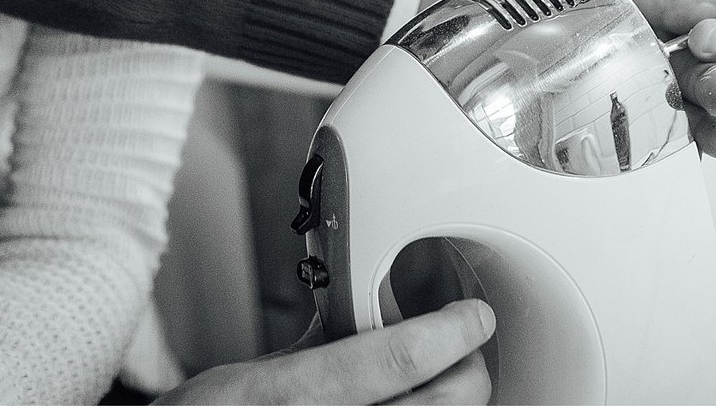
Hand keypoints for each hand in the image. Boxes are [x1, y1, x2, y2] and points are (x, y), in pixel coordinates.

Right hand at [156, 301, 493, 404]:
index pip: (398, 358)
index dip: (451, 332)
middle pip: (443, 405)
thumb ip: (311, 359)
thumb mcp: (244, 381)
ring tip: (447, 390)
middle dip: (469, 372)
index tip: (471, 316)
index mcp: (292, 399)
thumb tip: (368, 329)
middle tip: (468, 353)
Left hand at [422, 0, 715, 159]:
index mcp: (664, 14)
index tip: (710, 39)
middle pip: (705, 84)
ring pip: (681, 120)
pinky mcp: (583, 118)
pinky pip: (632, 145)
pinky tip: (683, 156)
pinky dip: (665, 154)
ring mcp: (619, 89)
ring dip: (715, 131)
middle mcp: (649, 55)